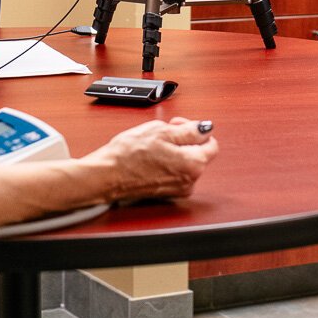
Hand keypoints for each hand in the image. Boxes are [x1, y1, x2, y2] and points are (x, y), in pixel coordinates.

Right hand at [88, 119, 218, 202]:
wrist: (106, 176)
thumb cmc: (128, 155)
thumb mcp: (161, 131)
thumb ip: (189, 130)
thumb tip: (205, 128)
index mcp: (194, 164)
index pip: (211, 143)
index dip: (195, 129)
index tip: (180, 125)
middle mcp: (190, 181)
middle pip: (198, 153)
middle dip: (184, 140)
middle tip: (163, 132)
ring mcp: (178, 189)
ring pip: (185, 162)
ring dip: (175, 151)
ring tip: (153, 145)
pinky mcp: (167, 193)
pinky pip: (175, 172)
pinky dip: (167, 163)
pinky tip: (151, 157)